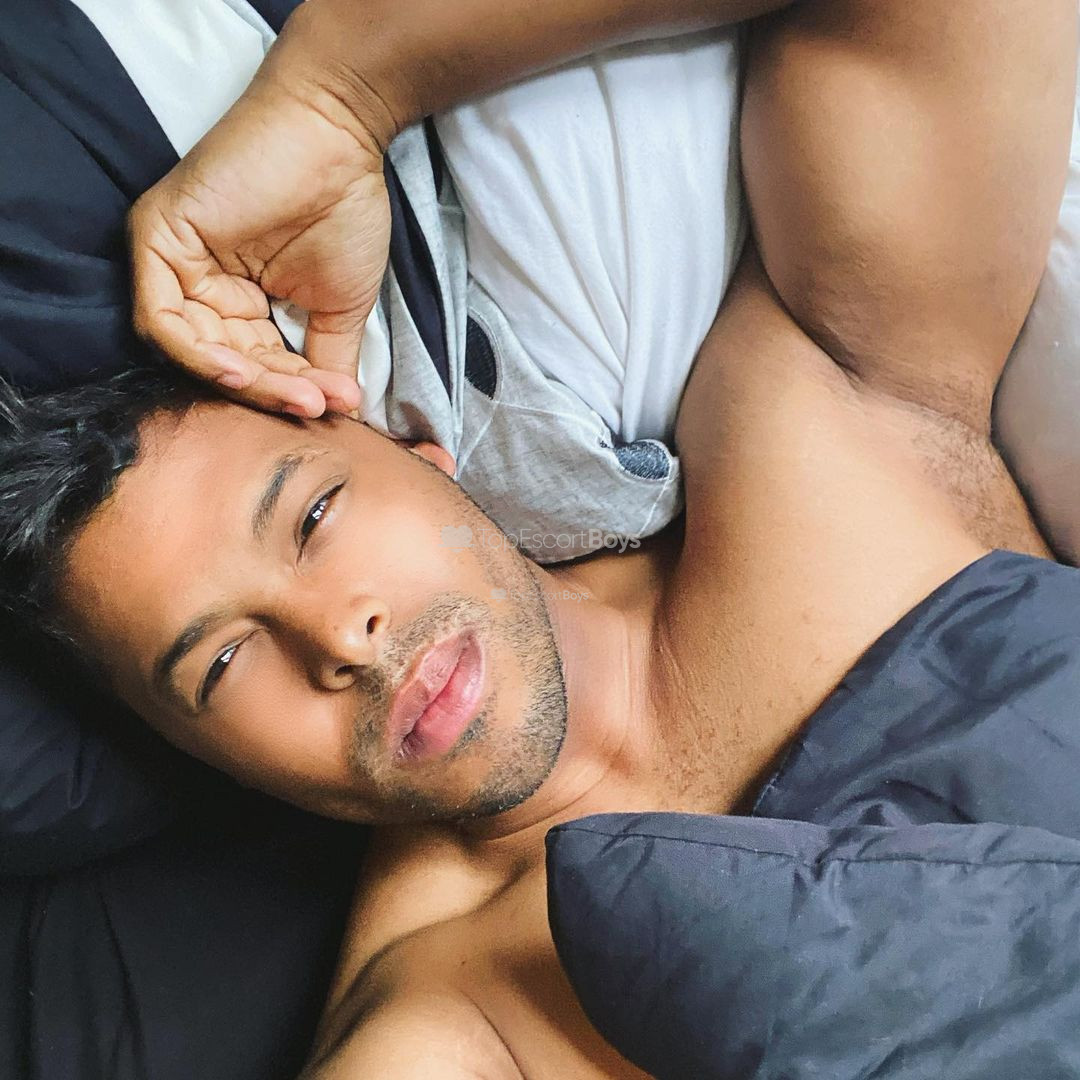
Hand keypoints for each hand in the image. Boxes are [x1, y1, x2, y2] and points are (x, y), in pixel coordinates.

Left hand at [129, 83, 389, 416]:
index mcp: (239, 302)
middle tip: (316, 405)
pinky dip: (199, 355)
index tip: (334, 405)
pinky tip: (245, 372)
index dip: (290, 393)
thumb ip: (328, 361)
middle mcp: (201, 286)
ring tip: (296, 394)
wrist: (340, 140)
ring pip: (192, 352)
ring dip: (244, 382)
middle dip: (271, 392)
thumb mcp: (340, 308)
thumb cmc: (343, 212)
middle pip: (223, 364)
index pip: (254, 366)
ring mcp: (176, 263)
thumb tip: (338, 413)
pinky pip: (161, 320)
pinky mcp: (158, 240)